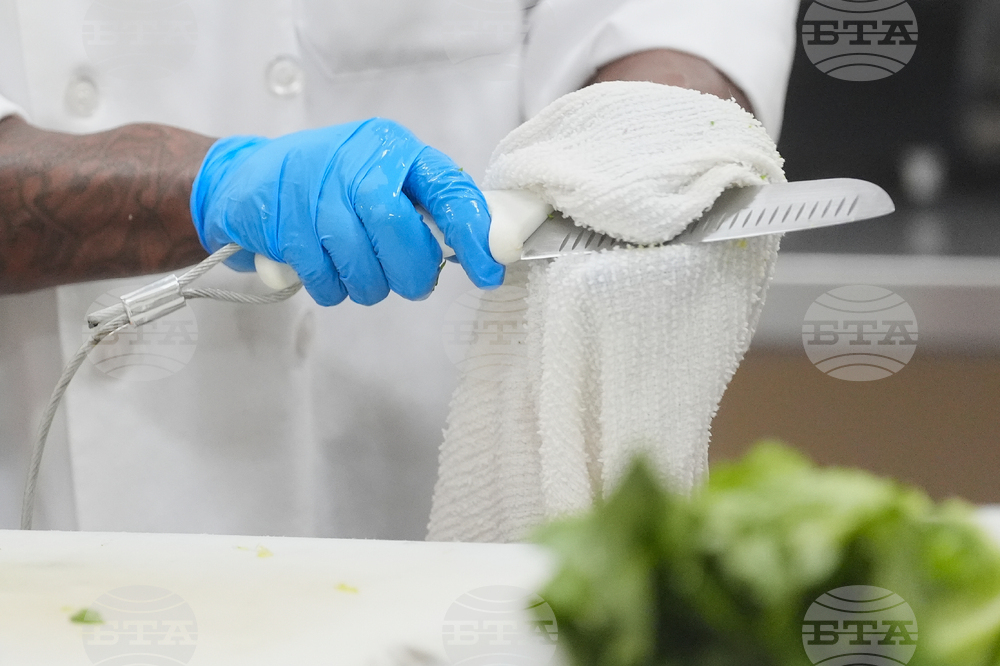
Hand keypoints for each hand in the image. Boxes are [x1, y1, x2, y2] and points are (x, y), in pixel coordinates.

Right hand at [190, 118, 504, 305]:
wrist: (245, 179)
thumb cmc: (329, 183)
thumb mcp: (380, 174)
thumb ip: (424, 205)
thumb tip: (477, 247)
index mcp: (391, 148)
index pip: (447, 189)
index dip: (474, 235)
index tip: (491, 272)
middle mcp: (354, 162)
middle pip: (399, 232)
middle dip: (412, 272)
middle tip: (411, 282)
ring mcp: (313, 193)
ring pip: (363, 265)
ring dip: (369, 285)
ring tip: (359, 271)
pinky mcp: (283, 226)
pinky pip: (326, 280)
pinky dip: (333, 288)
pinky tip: (326, 269)